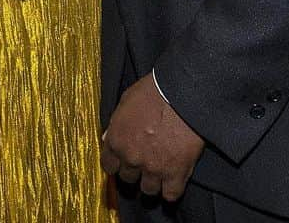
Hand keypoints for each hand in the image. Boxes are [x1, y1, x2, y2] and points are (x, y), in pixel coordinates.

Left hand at [100, 73, 204, 200]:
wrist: (181, 96)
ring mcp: (153, 168)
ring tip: (157, 171)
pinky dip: (171, 190)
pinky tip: (172, 181)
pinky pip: (170, 194)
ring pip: (148, 189)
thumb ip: (115, 123)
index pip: (108, 165)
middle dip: (134, 170)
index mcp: (116, 140)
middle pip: (127, 178)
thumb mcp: (125, 102)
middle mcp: (131, 158)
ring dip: (151, 181)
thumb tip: (108, 138)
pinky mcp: (175, 174)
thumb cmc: (152, 93)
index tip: (120, 163)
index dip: (115, 164)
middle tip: (142, 162)